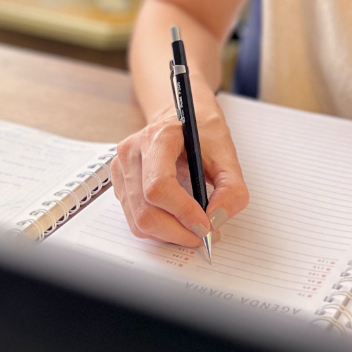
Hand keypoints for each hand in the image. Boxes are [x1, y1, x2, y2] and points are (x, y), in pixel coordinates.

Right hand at [110, 89, 249, 246]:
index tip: (205, 225)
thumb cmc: (202, 132)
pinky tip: (178, 222)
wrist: (181, 116)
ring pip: (138, 221)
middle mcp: (132, 152)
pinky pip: (135, 220)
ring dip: (169, 234)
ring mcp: (121, 169)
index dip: (182, 212)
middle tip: (204, 235)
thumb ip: (231, 188)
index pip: (159, 186)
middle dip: (178, 231)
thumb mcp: (227, 152)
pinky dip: (159, 230)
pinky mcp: (120, 184)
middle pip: (146, 211)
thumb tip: (217, 220)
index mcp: (158, 137)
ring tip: (194, 230)